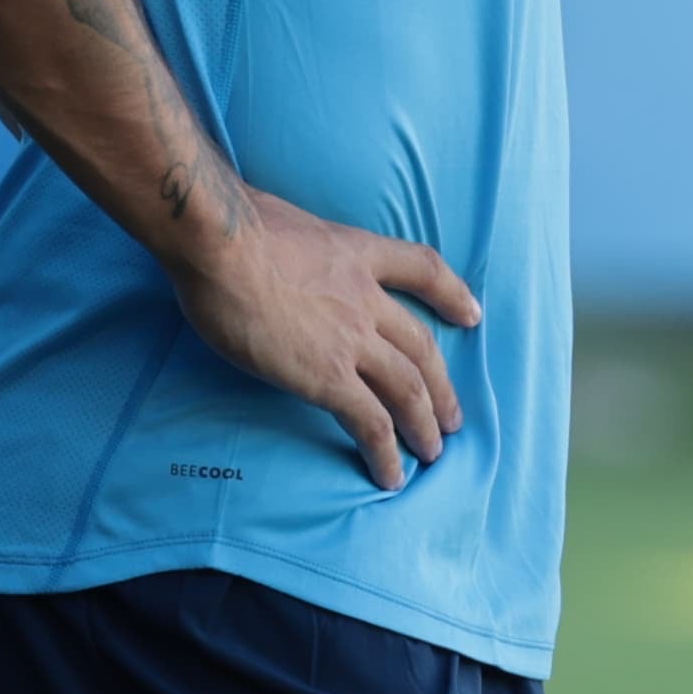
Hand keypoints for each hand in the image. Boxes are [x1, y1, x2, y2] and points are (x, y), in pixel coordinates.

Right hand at [170, 195, 482, 486]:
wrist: (221, 243)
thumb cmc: (231, 222)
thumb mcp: (281, 217)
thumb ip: (291, 241)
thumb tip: (268, 246)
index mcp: (357, 252)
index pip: (422, 269)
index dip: (452, 293)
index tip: (471, 313)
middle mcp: (366, 298)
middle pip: (421, 347)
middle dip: (442, 386)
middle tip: (452, 418)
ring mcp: (352, 339)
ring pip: (408, 389)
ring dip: (424, 424)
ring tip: (432, 452)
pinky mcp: (327, 377)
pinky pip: (371, 423)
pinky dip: (386, 453)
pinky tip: (392, 476)